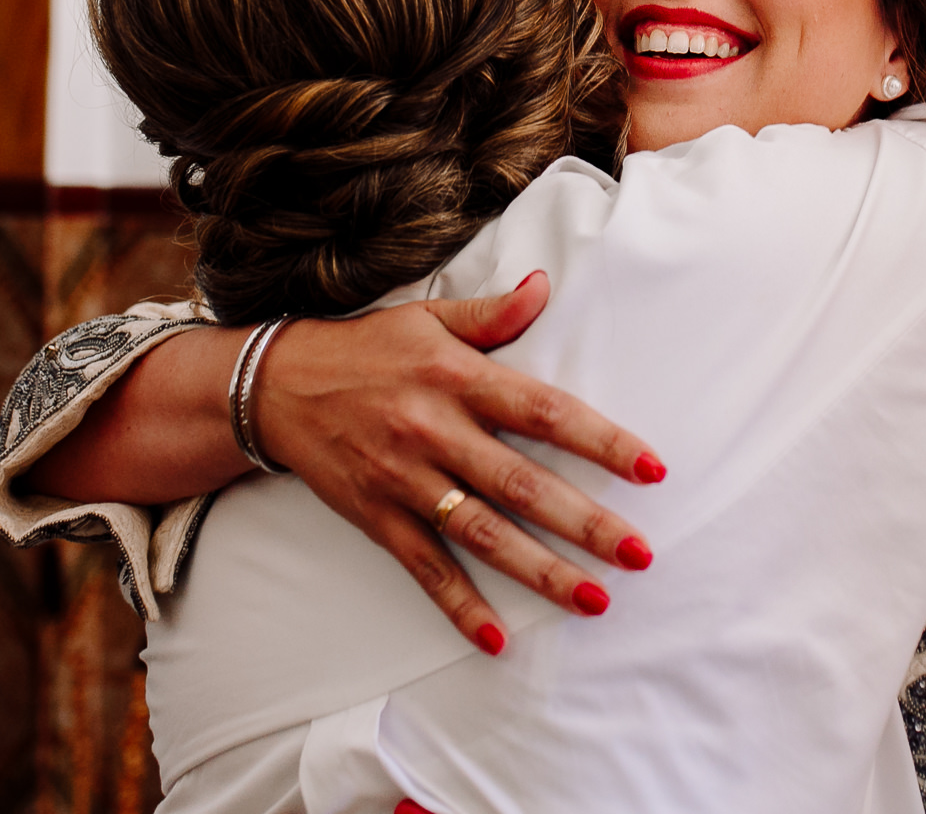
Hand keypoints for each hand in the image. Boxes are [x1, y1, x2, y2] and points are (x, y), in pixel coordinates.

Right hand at [255, 272, 665, 652]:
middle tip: (639, 553)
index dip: (602, 441)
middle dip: (585, 522)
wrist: (274, 385)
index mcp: (458, 378)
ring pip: (483, 532)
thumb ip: (492, 314)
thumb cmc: (365, 348)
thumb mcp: (429, 318)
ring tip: (595, 599)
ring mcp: (405, 478)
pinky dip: (459, 605)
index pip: (545, 411)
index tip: (652, 467)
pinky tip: (496, 639)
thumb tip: (544, 286)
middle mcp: (435, 430)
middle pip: (522, 482)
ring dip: (540, 571)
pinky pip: (424, 567)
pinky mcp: (377, 516)